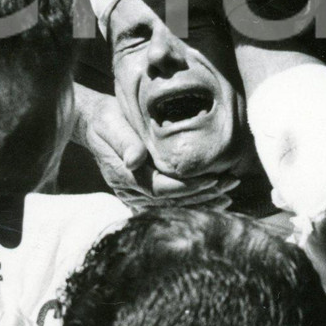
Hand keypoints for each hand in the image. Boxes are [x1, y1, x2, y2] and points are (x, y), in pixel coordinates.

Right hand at [71, 85, 239, 204]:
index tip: (214, 178)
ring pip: (173, 206)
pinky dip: (193, 201)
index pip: (161, 189)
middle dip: (203, 195)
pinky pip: (171, 202)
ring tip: (228, 194)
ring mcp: (135, 195)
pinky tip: (213, 197)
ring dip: (202, 201)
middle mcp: (130, 190)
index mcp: (124, 175)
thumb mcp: (111, 123)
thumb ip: (124, 142)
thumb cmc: (106, 120)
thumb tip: (135, 160)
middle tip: (230, 184)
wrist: (95, 122)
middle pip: (171, 202)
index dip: (188, 186)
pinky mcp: (143, 192)